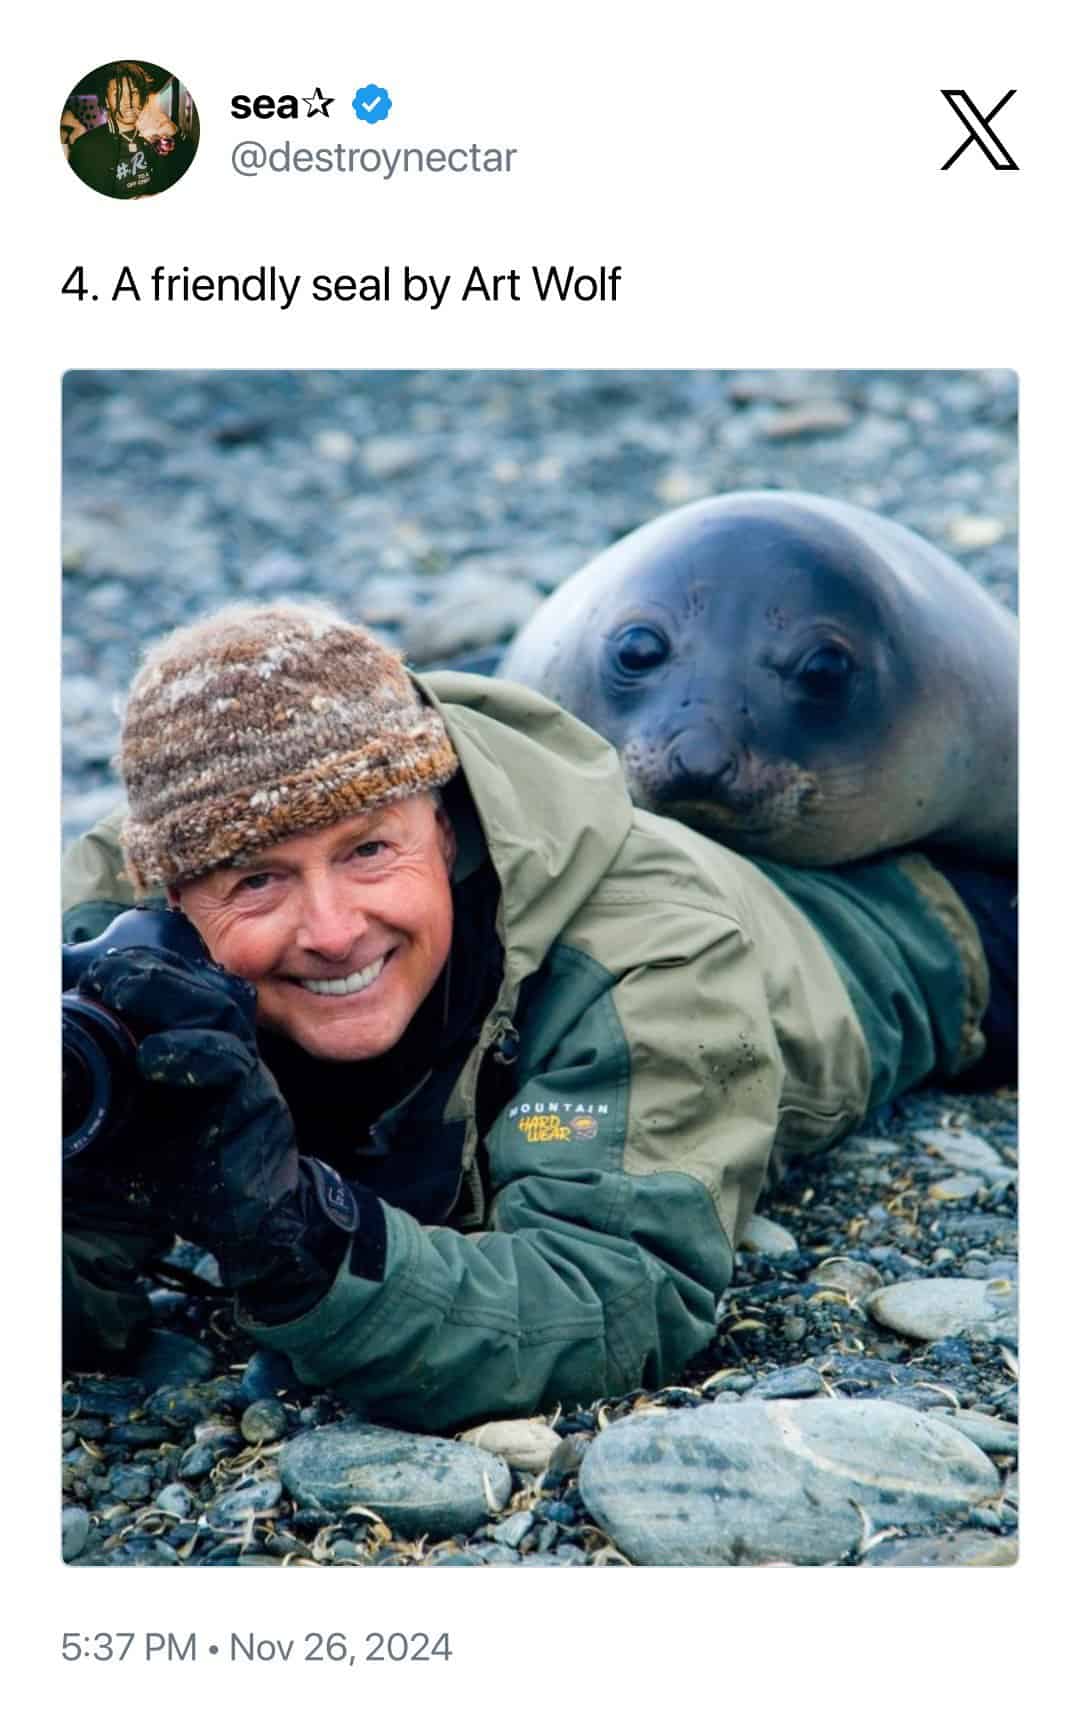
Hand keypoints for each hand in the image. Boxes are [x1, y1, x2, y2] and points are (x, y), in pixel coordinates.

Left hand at [76, 948, 356, 1287]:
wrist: (242, 1222)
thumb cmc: (180, 1178)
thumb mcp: (115, 1145)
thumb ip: (82, 1119)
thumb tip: (39, 1105)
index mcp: (187, 1049)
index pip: (169, 991)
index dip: (135, 973)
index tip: (91, 975)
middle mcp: (218, 1049)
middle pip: (193, 988)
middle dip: (149, 972)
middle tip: (104, 974)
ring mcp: (243, 1071)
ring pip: (216, 1011)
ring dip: (168, 994)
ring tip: (121, 990)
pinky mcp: (257, 1100)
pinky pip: (231, 1064)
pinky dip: (192, 1053)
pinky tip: (154, 1057)